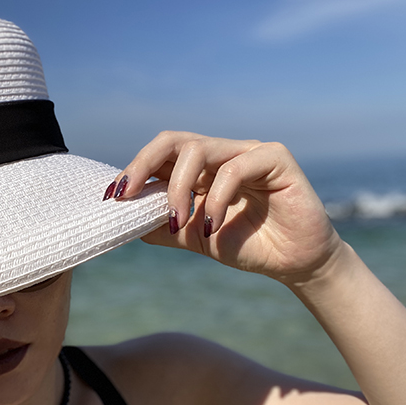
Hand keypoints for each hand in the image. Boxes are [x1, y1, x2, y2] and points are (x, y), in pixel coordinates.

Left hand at [111, 131, 342, 283]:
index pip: (162, 155)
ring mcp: (248, 152)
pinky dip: (216, 198)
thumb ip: (165, 226)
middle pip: (174, 141)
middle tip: (126, 195)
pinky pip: (235, 168)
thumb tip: (127, 220)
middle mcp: (222, 153)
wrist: (293, 263)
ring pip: (199, 151)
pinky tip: (213, 225)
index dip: (134, 170)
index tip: (112, 196)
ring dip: (178, 189)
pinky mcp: (276, 158)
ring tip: (179, 222)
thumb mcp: (195, 236)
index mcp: (202, 168)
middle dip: (143, 164)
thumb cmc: (248, 245)